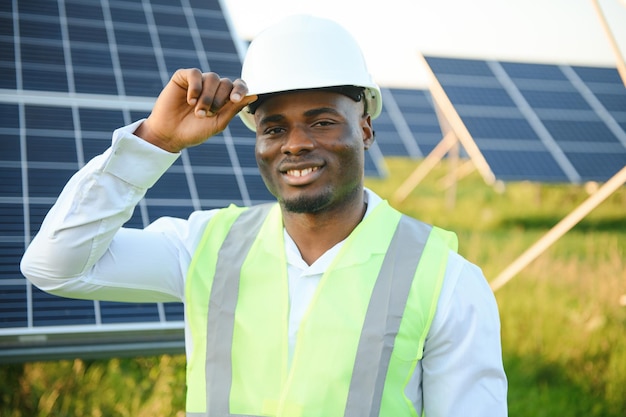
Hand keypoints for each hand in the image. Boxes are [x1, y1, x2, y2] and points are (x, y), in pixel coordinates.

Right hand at [135, 69, 256, 152]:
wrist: (170, 135)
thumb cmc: (194, 131)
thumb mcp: (218, 123)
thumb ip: (234, 109)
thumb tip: (253, 95)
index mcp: (224, 98)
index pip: (238, 86)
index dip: (240, 89)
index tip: (236, 99)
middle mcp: (213, 88)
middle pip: (225, 82)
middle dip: (219, 100)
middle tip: (208, 114)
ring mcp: (198, 81)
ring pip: (212, 78)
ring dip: (207, 97)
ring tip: (198, 111)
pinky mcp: (183, 77)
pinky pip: (195, 74)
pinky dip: (195, 87)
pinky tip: (190, 100)